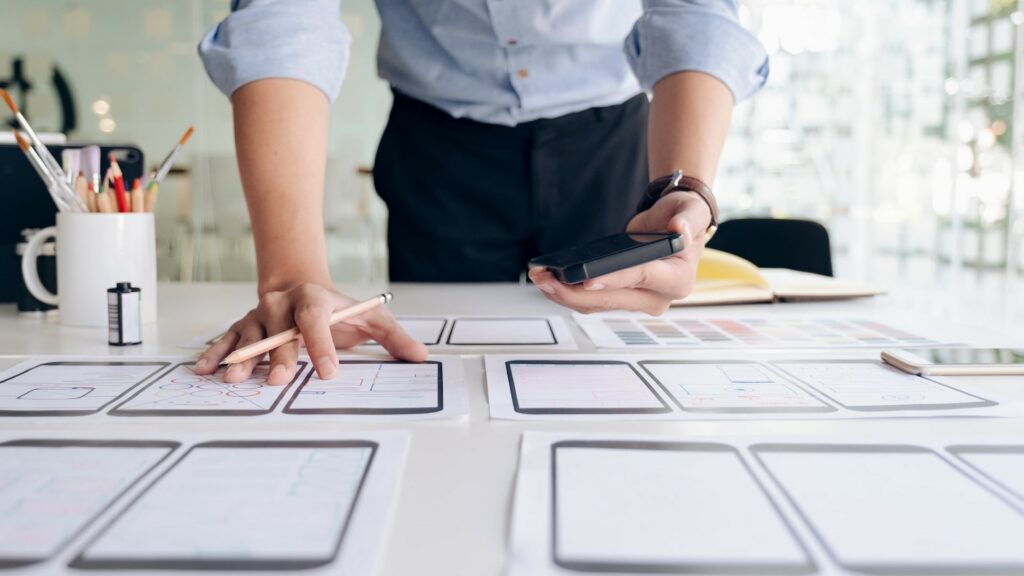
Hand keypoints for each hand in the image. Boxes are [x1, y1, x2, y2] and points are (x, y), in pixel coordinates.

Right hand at [194, 283, 427, 384]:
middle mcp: (282, 306)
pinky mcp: (243, 327)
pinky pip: (227, 340)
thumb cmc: (338, 309)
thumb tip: (421, 356)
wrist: (300, 285)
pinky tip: (206, 370)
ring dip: (241, 357)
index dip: (322, 345)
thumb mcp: (370, 318)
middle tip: (280, 381)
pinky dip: (216, 354)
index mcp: (314, 301)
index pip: (317, 321)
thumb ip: (394, 336)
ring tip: (234, 378)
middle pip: (279, 331)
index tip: (329, 372)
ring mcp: (259, 316)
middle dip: (280, 356)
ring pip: (248, 336)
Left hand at [529, 192, 710, 314]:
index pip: (641, 278)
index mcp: (678, 279)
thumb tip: (678, 230)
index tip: (586, 280)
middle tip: (545, 278)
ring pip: (597, 305)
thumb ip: (687, 220)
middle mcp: (658, 298)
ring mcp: (639, 302)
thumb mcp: (690, 211)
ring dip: (565, 295)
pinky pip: (593, 302)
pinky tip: (549, 281)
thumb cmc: (683, 218)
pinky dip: (570, 293)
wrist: (676, 227)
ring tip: (539, 278)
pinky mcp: (622, 298)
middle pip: (611, 299)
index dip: (613, 279)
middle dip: (575, 291)